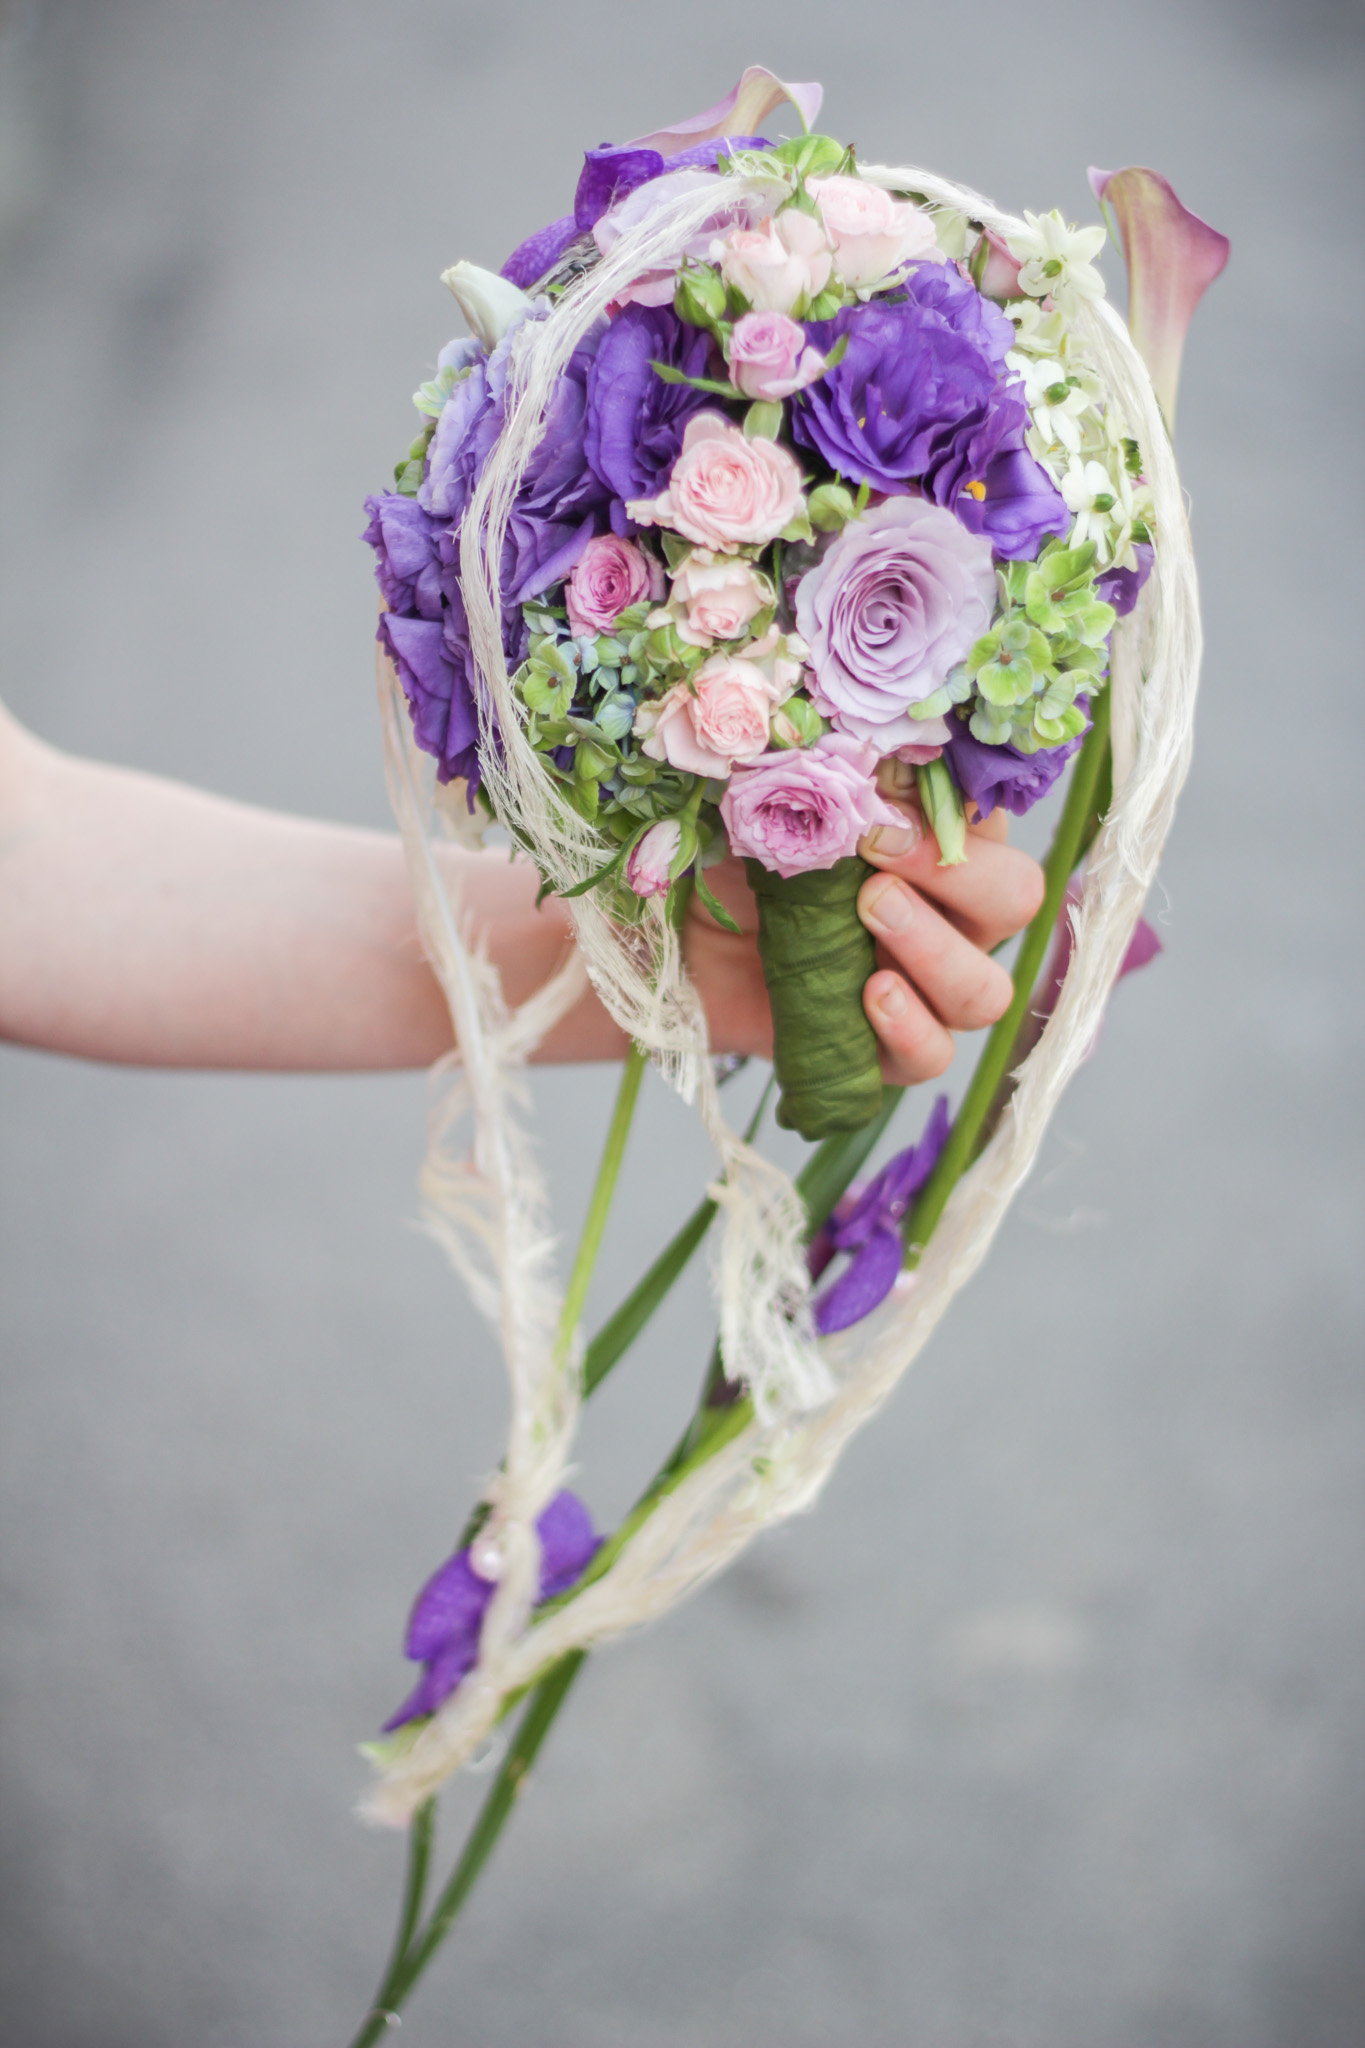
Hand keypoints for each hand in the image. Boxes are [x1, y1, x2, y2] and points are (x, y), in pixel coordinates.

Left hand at [683, 799, 1043, 1084]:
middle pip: (1015, 897)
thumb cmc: (739, 864)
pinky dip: (909, 1028)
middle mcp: (951, 917)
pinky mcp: (887, 1049)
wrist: (685, 946)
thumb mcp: (768, 809)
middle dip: (958, 875)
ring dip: (936, 951)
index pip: (988, 814)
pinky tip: (871, 996)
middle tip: (878, 857)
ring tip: (872, 917)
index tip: (883, 793)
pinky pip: (931, 1055)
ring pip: (986, 988)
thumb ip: (815, 779)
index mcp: (940, 842)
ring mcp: (927, 990)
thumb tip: (836, 738)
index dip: (951, 803)